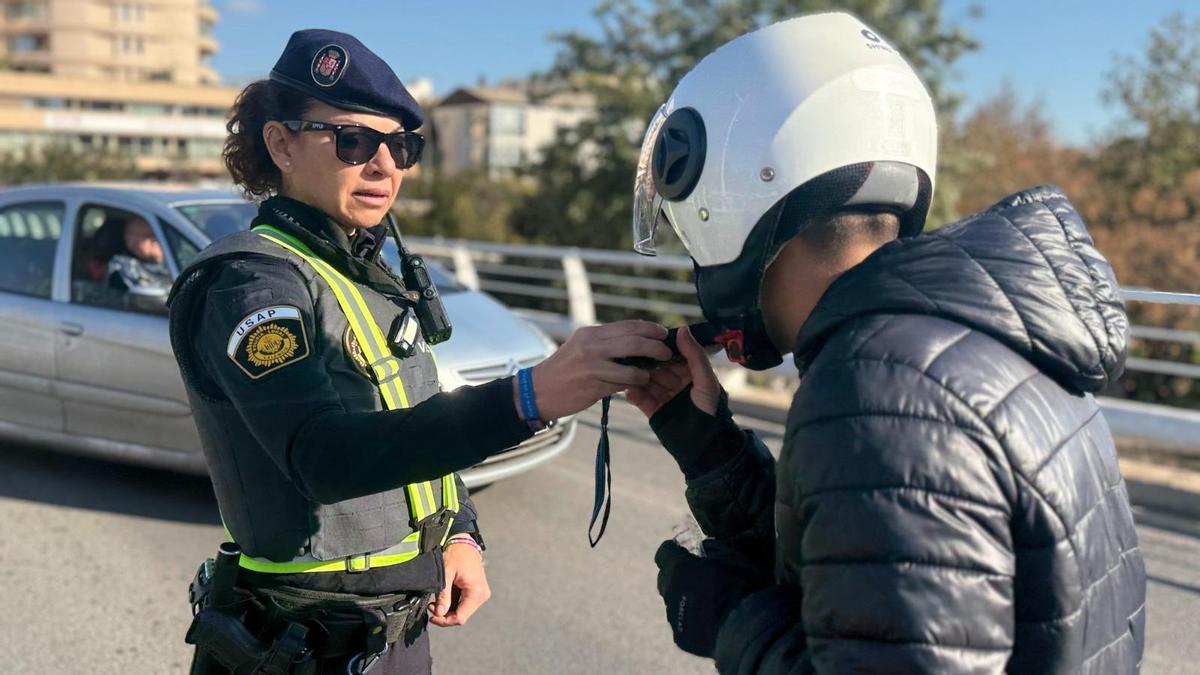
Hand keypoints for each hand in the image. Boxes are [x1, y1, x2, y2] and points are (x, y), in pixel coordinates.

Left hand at [429, 540, 489, 626]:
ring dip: (448, 610)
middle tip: (431, 606)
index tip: (432, 616)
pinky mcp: (477, 591)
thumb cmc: (456, 554)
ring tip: (436, 601)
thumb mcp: (446, 574)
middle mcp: (482, 595)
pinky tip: (444, 598)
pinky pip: (464, 604)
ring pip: (463, 611)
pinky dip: (453, 604)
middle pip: (462, 615)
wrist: (464, 542)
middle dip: (445, 615)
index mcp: (476, 592)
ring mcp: (481, 593)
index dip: (444, 621)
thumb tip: (439, 613)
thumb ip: (443, 596)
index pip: (460, 617)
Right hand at [518, 320, 672, 419]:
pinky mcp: (592, 387)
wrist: (538, 390)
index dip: (650, 329)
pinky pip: (621, 386)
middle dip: (656, 348)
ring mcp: (592, 368)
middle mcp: (591, 347)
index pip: (627, 326)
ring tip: (651, 374)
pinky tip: (637, 386)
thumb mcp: (581, 346)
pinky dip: (633, 386)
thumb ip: (606, 342)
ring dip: (646, 372)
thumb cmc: (565, 369)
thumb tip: (637, 339)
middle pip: (634, 342)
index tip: (663, 334)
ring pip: (630, 368)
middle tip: (666, 353)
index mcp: (590, 334)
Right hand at [628, 325, 720, 416]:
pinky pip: (641, 399)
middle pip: (656, 367)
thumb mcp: (706, 380)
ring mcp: (664, 396)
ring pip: (646, 382)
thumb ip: (694, 355)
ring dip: (636, 376)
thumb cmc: (711, 410)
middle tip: (631, 353)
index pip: (672, 355)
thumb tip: (683, 328)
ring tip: (624, 369)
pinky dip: (634, 393)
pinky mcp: (654, 410)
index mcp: (690, 372)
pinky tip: (627, 388)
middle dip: (645, 361)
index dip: (661, 347)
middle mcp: (675, 382)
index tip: (648, 338)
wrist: (704, 444)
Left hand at [655, 539, 767, 656]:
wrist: (745, 628)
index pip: (664, 553)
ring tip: (708, 603)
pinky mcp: (680, 636)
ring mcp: (673, 615)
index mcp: (679, 567)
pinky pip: (682, 623)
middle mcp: (670, 590)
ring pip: (673, 602)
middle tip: (697, 577)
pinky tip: (710, 621)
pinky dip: (692, 620)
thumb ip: (712, 548)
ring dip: (685, 598)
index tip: (684, 551)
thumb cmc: (739, 586)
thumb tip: (704, 548)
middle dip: (677, 575)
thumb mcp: (731, 556)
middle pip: (665, 578)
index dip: (674, 551)